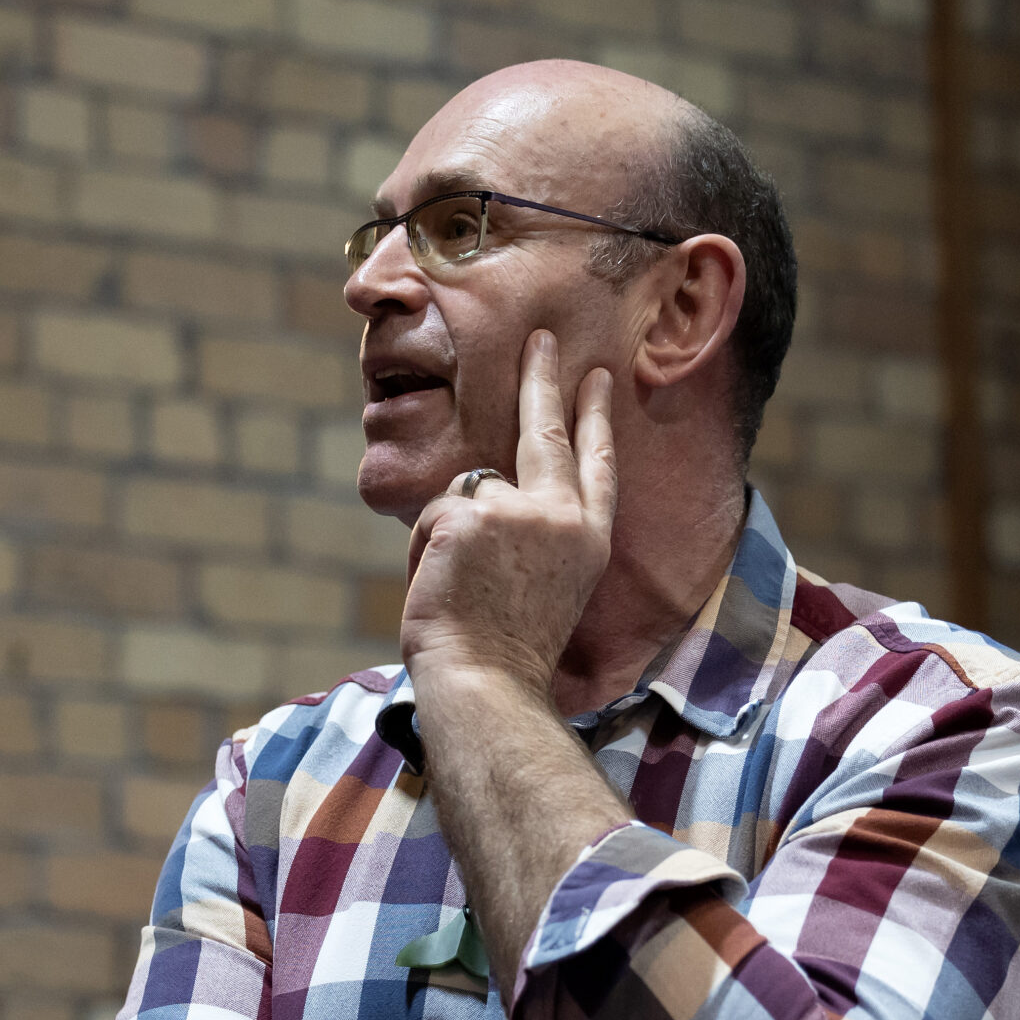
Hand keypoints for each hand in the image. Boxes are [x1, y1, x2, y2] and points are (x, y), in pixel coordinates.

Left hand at [399, 329, 617, 696]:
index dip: (595, 418)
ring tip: (462, 589)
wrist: (487, 682)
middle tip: (541, 338)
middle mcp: (561, 517)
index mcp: (588, 540)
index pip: (595, 463)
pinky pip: (434, 515)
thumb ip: (534, 533)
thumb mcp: (545, 584)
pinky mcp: (469, 514)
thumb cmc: (506, 650)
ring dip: (450, 535)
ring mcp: (516, 511)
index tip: (595, 379)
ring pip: (467, 491)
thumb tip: (489, 488)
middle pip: (547, 431)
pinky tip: (441, 586)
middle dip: (543, 378)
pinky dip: (424, 552)